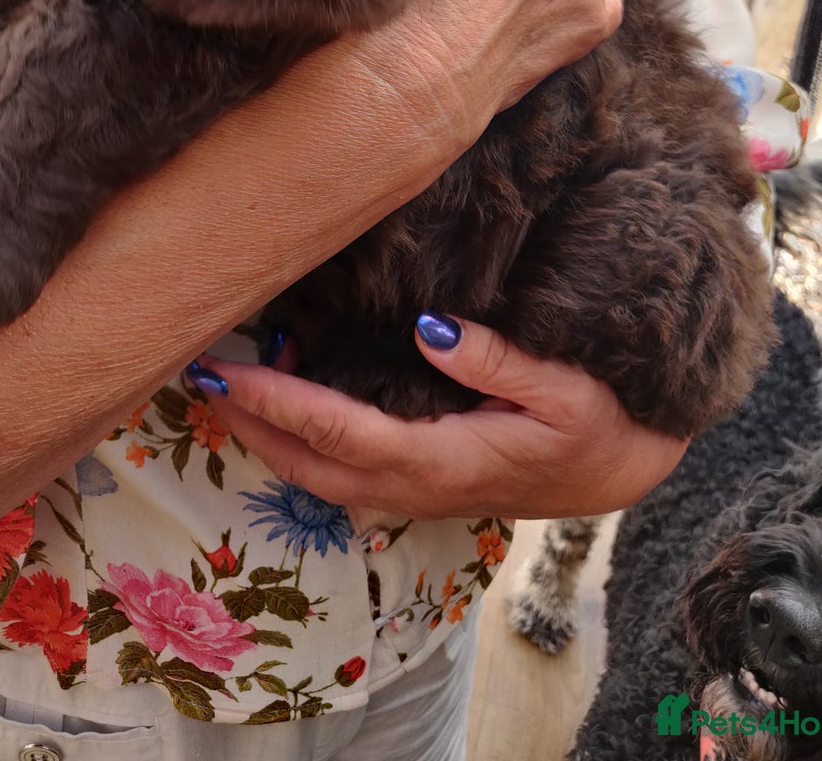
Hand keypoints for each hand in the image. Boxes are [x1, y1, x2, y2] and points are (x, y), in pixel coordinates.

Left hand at [195, 317, 686, 519]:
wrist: (622, 472)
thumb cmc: (600, 424)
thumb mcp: (565, 387)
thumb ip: (498, 360)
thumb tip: (428, 329)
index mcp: (444, 460)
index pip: (341, 431)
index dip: (279, 400)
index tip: (230, 368)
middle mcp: (416, 486)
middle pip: (309, 465)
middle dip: (249, 423)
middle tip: (200, 369)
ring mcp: (414, 492)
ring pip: (318, 477)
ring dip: (268, 435)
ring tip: (231, 381)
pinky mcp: (418, 485)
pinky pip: (340, 471)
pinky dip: (300, 441)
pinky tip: (288, 400)